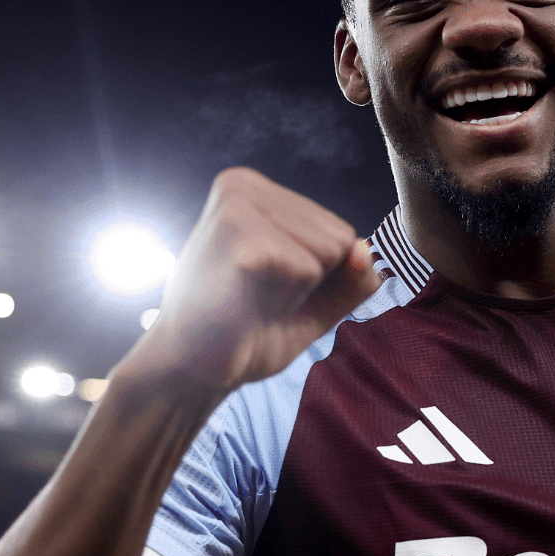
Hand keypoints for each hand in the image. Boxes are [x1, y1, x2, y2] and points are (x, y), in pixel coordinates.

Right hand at [123, 167, 382, 392]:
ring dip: (295, 293)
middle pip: (340, 239)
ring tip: (248, 300)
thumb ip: (350, 279)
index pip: (341, 233)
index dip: (317, 278)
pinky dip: (284, 300)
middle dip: (310, 284)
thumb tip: (365, 251)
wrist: (188, 371)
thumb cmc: (246, 332)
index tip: (266, 290)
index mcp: (255, 190)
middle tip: (255, 299)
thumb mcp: (314, 302)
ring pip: (329, 252)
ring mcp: (237, 204)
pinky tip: (241, 304)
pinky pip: (308, 268)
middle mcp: (242, 184)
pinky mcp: (236, 232)